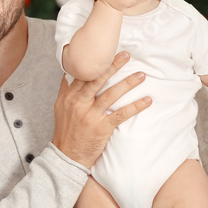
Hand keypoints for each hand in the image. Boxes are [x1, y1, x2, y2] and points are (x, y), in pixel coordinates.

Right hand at [52, 52, 151, 168]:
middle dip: (113, 66)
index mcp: (70, 96)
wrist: (67, 156)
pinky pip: (121, 114)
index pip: (84, 74)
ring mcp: (90, 115)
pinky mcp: (102, 127)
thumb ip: (66, 89)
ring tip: (141, 76)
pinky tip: (147, 101)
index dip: (96, 62)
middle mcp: (79, 103)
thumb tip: (70, 72)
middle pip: (98, 80)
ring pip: (111, 95)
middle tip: (126, 55)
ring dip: (128, 84)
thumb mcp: (60, 107)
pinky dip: (135, 107)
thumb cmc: (66, 130)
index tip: (107, 51)